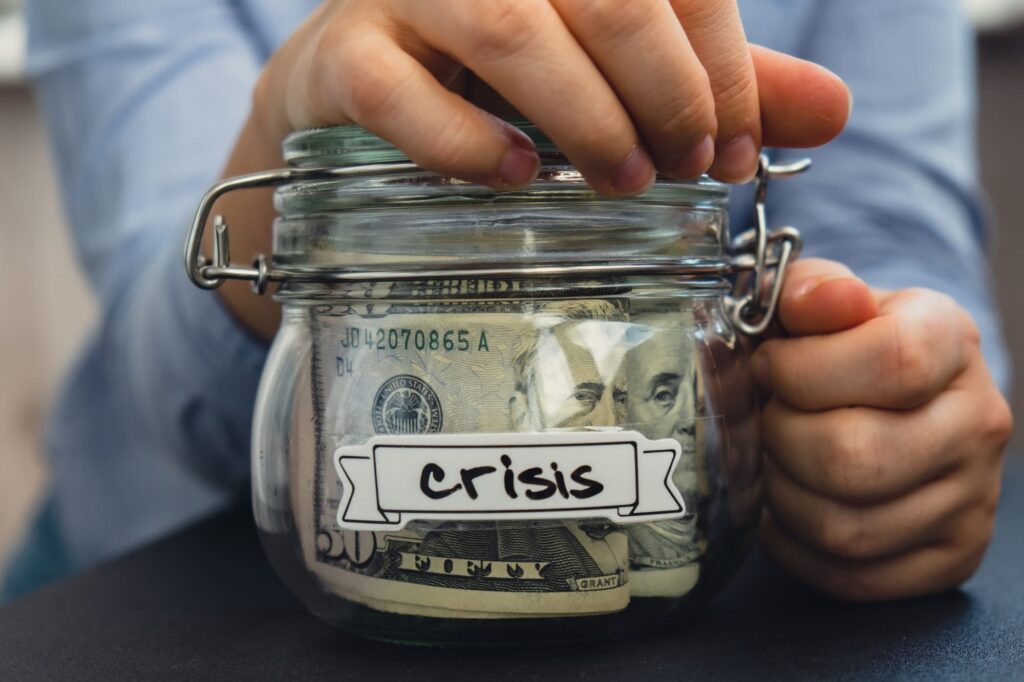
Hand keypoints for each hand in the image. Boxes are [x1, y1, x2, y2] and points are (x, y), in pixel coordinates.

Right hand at [253, 0, 850, 191]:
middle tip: (684, 170)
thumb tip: (834, 112)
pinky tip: (520, 177)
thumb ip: (712, 77)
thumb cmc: (499, 70)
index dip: (724, 69)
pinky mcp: (341, 57)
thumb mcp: (615, 65)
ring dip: (586, 120)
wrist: (359, 81)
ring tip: (624, 181)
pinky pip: (400, 93)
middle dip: (667, 95)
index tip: (733, 152)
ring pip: (509, 31)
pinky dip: (469, 144)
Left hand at [753, 259, 1012, 600]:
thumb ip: (809, 290)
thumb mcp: (826, 301)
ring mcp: (971, 498)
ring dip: (779, 497)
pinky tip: (782, 509)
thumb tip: (818, 300)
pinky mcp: (948, 557)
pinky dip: (794, 548)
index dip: (801, 369)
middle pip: (854, 456)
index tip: (769, 366)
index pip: (891, 362)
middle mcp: (977, 423)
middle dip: (777, 438)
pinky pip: (850, 576)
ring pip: (845, 528)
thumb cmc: (845, 346)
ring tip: (769, 462)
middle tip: (762, 420)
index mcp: (950, 341)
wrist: (900, 394)